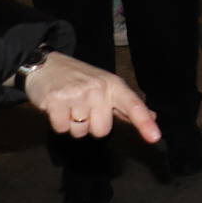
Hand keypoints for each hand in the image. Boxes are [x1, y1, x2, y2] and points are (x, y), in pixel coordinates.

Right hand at [24, 51, 160, 143]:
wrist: (46, 65)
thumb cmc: (80, 79)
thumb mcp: (107, 86)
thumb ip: (127, 105)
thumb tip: (153, 117)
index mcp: (114, 85)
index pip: (133, 105)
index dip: (144, 122)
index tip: (155, 137)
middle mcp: (98, 88)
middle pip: (102, 130)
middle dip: (91, 126)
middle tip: (83, 109)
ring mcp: (77, 94)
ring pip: (80, 132)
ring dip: (73, 125)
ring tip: (69, 106)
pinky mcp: (56, 100)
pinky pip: (62, 129)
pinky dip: (58, 124)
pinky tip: (57, 108)